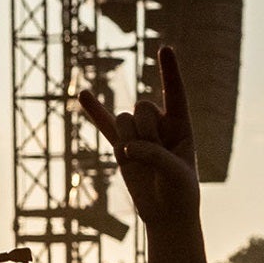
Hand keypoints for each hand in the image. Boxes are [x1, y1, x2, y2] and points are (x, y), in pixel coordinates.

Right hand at [80, 46, 201, 225]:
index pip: (175, 93)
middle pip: (141, 108)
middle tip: (154, 156)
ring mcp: (138, 133)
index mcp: (182, 125)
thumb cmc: (181, 192)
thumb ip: (153, 154)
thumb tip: (126, 147)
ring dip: (128, 141)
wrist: (166, 213)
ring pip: (122, 121)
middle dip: (145, 131)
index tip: (165, 48)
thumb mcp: (176, 173)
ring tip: (138, 162)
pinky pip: (103, 124)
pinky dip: (92, 109)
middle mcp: (160, 124)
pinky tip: (82, 94)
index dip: (170, 71)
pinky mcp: (120, 145)